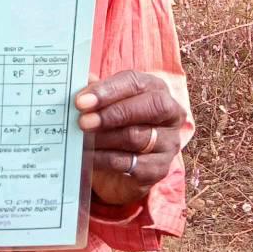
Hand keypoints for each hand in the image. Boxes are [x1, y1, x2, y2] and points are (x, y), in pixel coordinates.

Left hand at [75, 70, 184, 205]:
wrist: (119, 167)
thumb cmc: (112, 125)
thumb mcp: (103, 104)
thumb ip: (94, 92)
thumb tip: (81, 83)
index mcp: (156, 89)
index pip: (135, 83)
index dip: (107, 90)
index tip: (81, 101)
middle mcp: (170, 114)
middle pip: (148, 108)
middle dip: (111, 114)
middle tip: (83, 122)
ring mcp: (169, 142)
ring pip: (137, 137)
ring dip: (104, 138)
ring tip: (81, 139)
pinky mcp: (160, 168)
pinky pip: (131, 163)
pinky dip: (105, 159)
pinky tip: (88, 157)